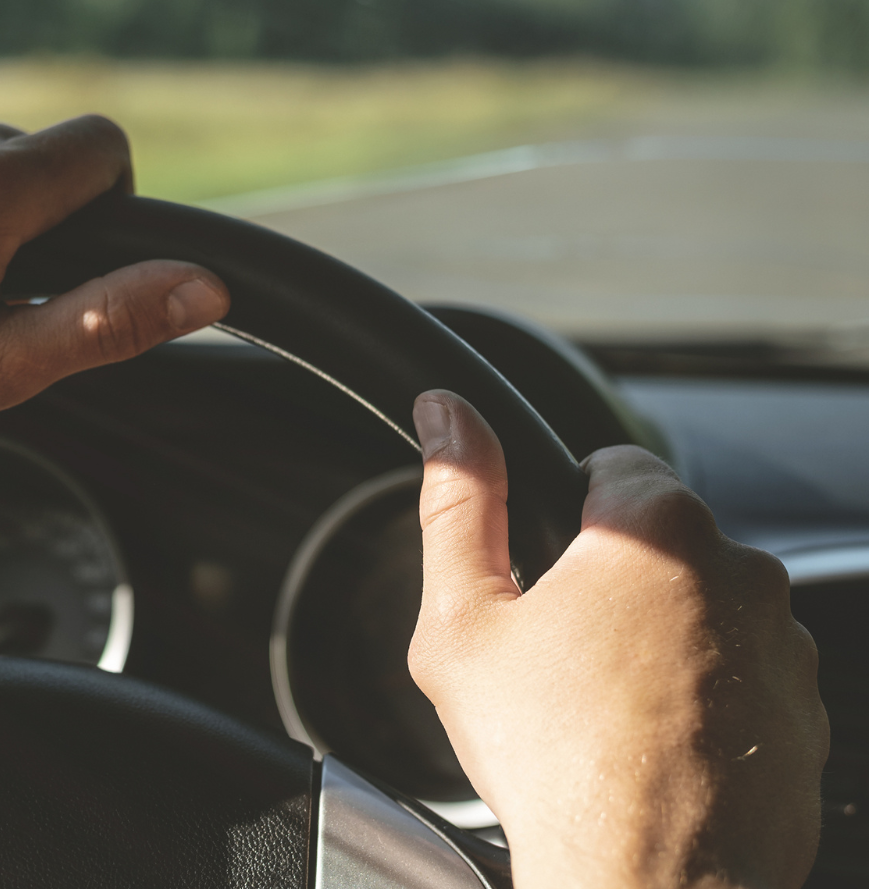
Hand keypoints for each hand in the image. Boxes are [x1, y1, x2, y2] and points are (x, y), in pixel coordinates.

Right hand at [406, 390, 827, 888]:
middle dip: (612, 585)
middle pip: (661, 546)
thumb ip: (457, 502)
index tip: (540, 569)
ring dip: (662, 643)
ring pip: (705, 614)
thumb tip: (446, 415)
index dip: (563, 511)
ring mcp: (790, 648)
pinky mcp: (811, 716)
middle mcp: (744, 572)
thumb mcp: (463, 623)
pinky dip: (705, 702)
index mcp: (657, 529)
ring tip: (605, 716)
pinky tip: (653, 749)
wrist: (643, 884)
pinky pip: (746, 681)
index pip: (613, 465)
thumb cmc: (552, 759)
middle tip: (558, 658)